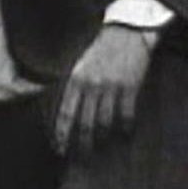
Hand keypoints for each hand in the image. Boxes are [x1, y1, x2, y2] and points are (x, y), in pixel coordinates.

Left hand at [54, 24, 156, 156]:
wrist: (126, 31)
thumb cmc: (99, 50)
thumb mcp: (77, 64)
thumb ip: (69, 85)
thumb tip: (57, 108)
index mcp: (74, 79)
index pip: (64, 113)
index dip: (61, 133)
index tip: (58, 148)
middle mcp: (90, 85)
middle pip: (84, 122)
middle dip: (81, 143)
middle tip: (80, 156)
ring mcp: (110, 87)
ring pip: (104, 122)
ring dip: (102, 138)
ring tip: (100, 148)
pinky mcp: (130, 87)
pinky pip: (126, 115)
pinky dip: (125, 128)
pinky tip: (124, 135)